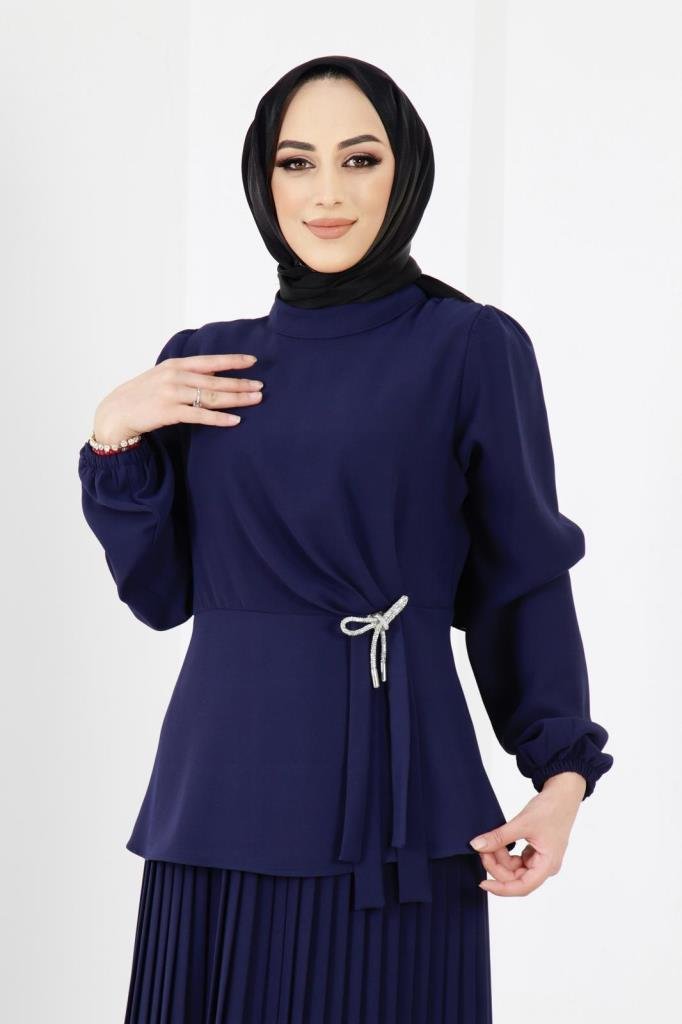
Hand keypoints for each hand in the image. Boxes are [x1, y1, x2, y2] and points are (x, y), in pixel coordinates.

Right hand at [93, 353, 263, 445]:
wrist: (116, 412)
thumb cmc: (142, 395)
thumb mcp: (163, 376)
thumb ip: (186, 374)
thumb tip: (212, 374)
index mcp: (175, 364)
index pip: (210, 360)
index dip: (232, 360)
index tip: (253, 360)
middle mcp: (175, 376)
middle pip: (215, 380)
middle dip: (241, 383)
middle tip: (261, 386)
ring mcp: (172, 394)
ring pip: (211, 397)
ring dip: (236, 399)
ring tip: (255, 400)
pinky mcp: (169, 413)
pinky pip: (200, 416)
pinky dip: (219, 418)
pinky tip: (235, 420)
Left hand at [468, 771, 586, 894]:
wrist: (562, 794)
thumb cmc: (551, 809)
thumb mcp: (522, 823)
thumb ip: (499, 837)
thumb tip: (477, 845)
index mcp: (548, 865)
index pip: (523, 886)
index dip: (501, 888)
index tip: (483, 883)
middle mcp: (545, 866)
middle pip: (516, 877)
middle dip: (497, 866)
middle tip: (482, 849)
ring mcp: (540, 859)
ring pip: (514, 868)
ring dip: (499, 858)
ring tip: (490, 842)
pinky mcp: (536, 851)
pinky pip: (517, 859)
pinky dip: (505, 852)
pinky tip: (498, 842)